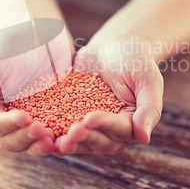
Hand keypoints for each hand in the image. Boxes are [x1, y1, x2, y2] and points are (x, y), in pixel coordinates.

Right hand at [0, 24, 61, 156]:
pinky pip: (61, 133)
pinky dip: (65, 139)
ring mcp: (38, 121)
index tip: (25, 118)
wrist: (36, 32)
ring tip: (55, 141)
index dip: (11, 126)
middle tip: (42, 131)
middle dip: (28, 139)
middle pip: (17, 142)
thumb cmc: (7, 47)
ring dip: (44, 146)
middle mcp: (15, 122)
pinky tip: (72, 137)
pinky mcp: (60, 116)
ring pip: (37, 143)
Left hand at [55, 40, 162, 154]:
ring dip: (68, 141)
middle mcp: (112, 132)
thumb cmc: (134, 60)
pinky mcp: (72, 119)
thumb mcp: (147, 77)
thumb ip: (149, 106)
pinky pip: (63, 128)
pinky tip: (40, 130)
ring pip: (80, 140)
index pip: (119, 130)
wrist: (111, 47)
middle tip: (70, 132)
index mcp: (133, 125)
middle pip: (98, 141)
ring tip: (54, 140)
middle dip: (84, 137)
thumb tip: (144, 137)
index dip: (104, 125)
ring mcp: (91, 128)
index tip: (89, 118)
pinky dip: (53, 131)